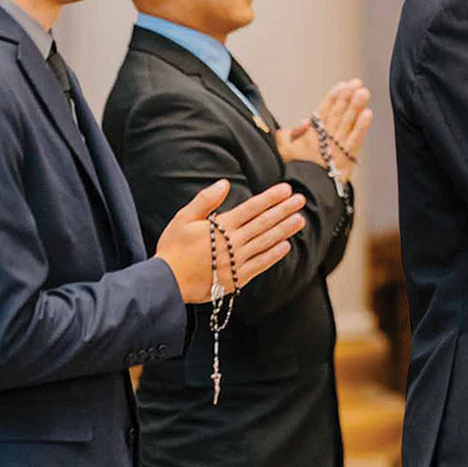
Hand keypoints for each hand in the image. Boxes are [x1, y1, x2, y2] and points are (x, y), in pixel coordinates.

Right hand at [155, 179, 305, 302]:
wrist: (167, 283)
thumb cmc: (173, 249)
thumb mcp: (183, 218)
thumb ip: (205, 200)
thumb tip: (224, 183)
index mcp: (220, 226)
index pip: (252, 208)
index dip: (270, 198)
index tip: (286, 189)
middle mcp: (232, 242)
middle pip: (263, 223)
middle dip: (283, 210)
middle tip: (300, 200)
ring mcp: (236, 261)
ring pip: (265, 242)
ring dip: (284, 230)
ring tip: (300, 220)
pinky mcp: (236, 278)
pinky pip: (260, 265)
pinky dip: (273, 255)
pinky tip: (285, 246)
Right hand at [277, 79, 373, 183]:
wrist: (304, 193)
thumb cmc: (293, 172)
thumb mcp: (282, 151)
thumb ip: (288, 135)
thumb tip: (303, 121)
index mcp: (310, 135)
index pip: (323, 111)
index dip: (333, 97)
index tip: (342, 86)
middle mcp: (324, 139)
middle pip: (337, 114)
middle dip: (347, 97)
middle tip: (356, 84)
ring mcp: (336, 148)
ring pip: (347, 123)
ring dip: (356, 107)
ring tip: (363, 93)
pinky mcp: (346, 158)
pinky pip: (355, 139)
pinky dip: (362, 126)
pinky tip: (368, 114)